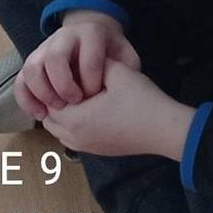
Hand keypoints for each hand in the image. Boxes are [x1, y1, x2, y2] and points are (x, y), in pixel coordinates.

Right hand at [17, 12, 142, 117]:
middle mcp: (64, 37)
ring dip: (41, 93)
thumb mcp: (124, 55)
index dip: (92, 80)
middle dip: (63, 84)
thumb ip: (126, 68)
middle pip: (55, 57)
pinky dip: (26, 99)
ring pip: (32, 67)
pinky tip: (39, 115)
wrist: (91, 34)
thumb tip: (120, 86)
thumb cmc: (109, 51)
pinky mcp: (33, 61)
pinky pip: (21, 79)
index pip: (88, 56)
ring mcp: (45, 47)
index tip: (97, 95)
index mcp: (91, 33)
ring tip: (54, 111)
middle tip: (73, 102)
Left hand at [40, 59, 194, 160]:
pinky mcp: (94, 151)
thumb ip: (96, 63)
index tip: (71, 69)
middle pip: (50, 117)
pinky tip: (90, 110)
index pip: (50, 100)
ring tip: (81, 94)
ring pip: (59, 130)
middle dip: (57, 99)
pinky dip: (73, 124)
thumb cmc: (140, 100)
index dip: (57, 83)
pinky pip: (71, 137)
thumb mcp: (118, 72)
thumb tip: (84, 60)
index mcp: (74, 119)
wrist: (162, 129)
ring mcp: (84, 147)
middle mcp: (73, 137)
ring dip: (64, 113)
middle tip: (74, 80)